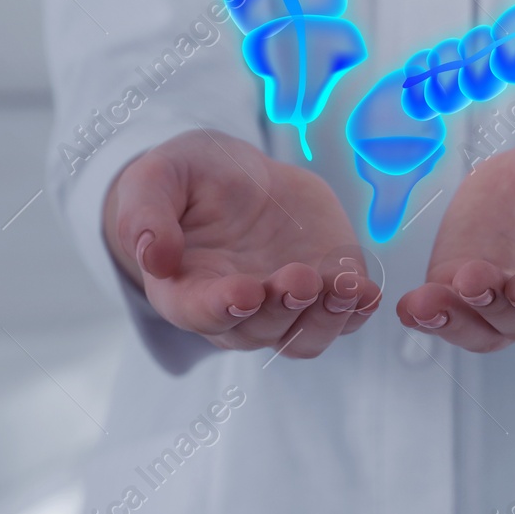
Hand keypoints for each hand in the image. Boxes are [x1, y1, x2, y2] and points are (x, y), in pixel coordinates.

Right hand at [104, 129, 378, 356]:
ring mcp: (283, 306)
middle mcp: (235, 311)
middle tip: (300, 278)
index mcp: (184, 289)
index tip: (245, 291)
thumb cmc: (191, 178)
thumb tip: (152, 257)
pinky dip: (357, 311)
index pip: (199, 313)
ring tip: (345, 285)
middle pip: (259, 329)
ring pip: (304, 337)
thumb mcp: (158, 177)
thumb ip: (146, 214)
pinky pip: (343, 317)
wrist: (238, 176)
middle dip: (283, 307)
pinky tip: (369, 291)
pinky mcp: (323, 289)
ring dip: (327, 319)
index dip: (222, 307)